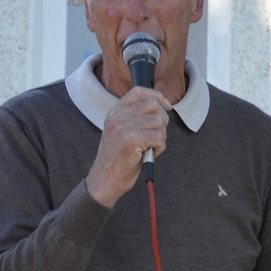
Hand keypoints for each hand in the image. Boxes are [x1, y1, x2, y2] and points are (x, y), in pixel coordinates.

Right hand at [86, 87, 170, 207]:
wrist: (104, 179)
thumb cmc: (118, 157)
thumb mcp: (120, 131)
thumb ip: (135, 117)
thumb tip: (161, 105)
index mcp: (115, 112)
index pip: (139, 91)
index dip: (157, 96)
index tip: (166, 106)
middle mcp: (117, 117)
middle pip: (153, 105)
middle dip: (162, 120)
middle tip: (157, 135)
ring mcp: (123, 128)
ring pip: (158, 122)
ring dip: (161, 136)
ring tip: (151, 146)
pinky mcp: (131, 141)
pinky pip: (158, 137)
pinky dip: (160, 147)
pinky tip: (150, 153)